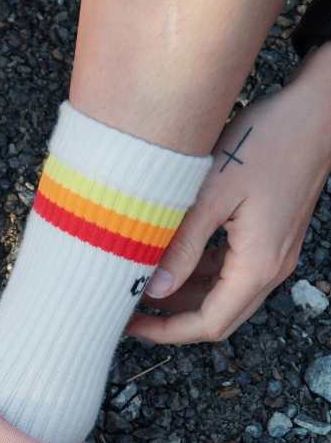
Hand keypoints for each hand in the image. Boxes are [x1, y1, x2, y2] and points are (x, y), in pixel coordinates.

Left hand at [127, 43, 330, 344]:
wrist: (316, 110)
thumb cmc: (268, 141)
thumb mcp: (213, 194)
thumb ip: (183, 247)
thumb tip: (154, 290)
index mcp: (257, 265)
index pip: (209, 324)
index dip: (167, 332)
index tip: (131, 325)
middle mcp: (271, 268)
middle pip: (218, 318)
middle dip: (172, 321)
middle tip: (130, 312)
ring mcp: (273, 254)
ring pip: (223, 296)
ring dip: (184, 298)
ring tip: (142, 285)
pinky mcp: (270, 238)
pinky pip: (231, 272)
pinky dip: (200, 276)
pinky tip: (171, 261)